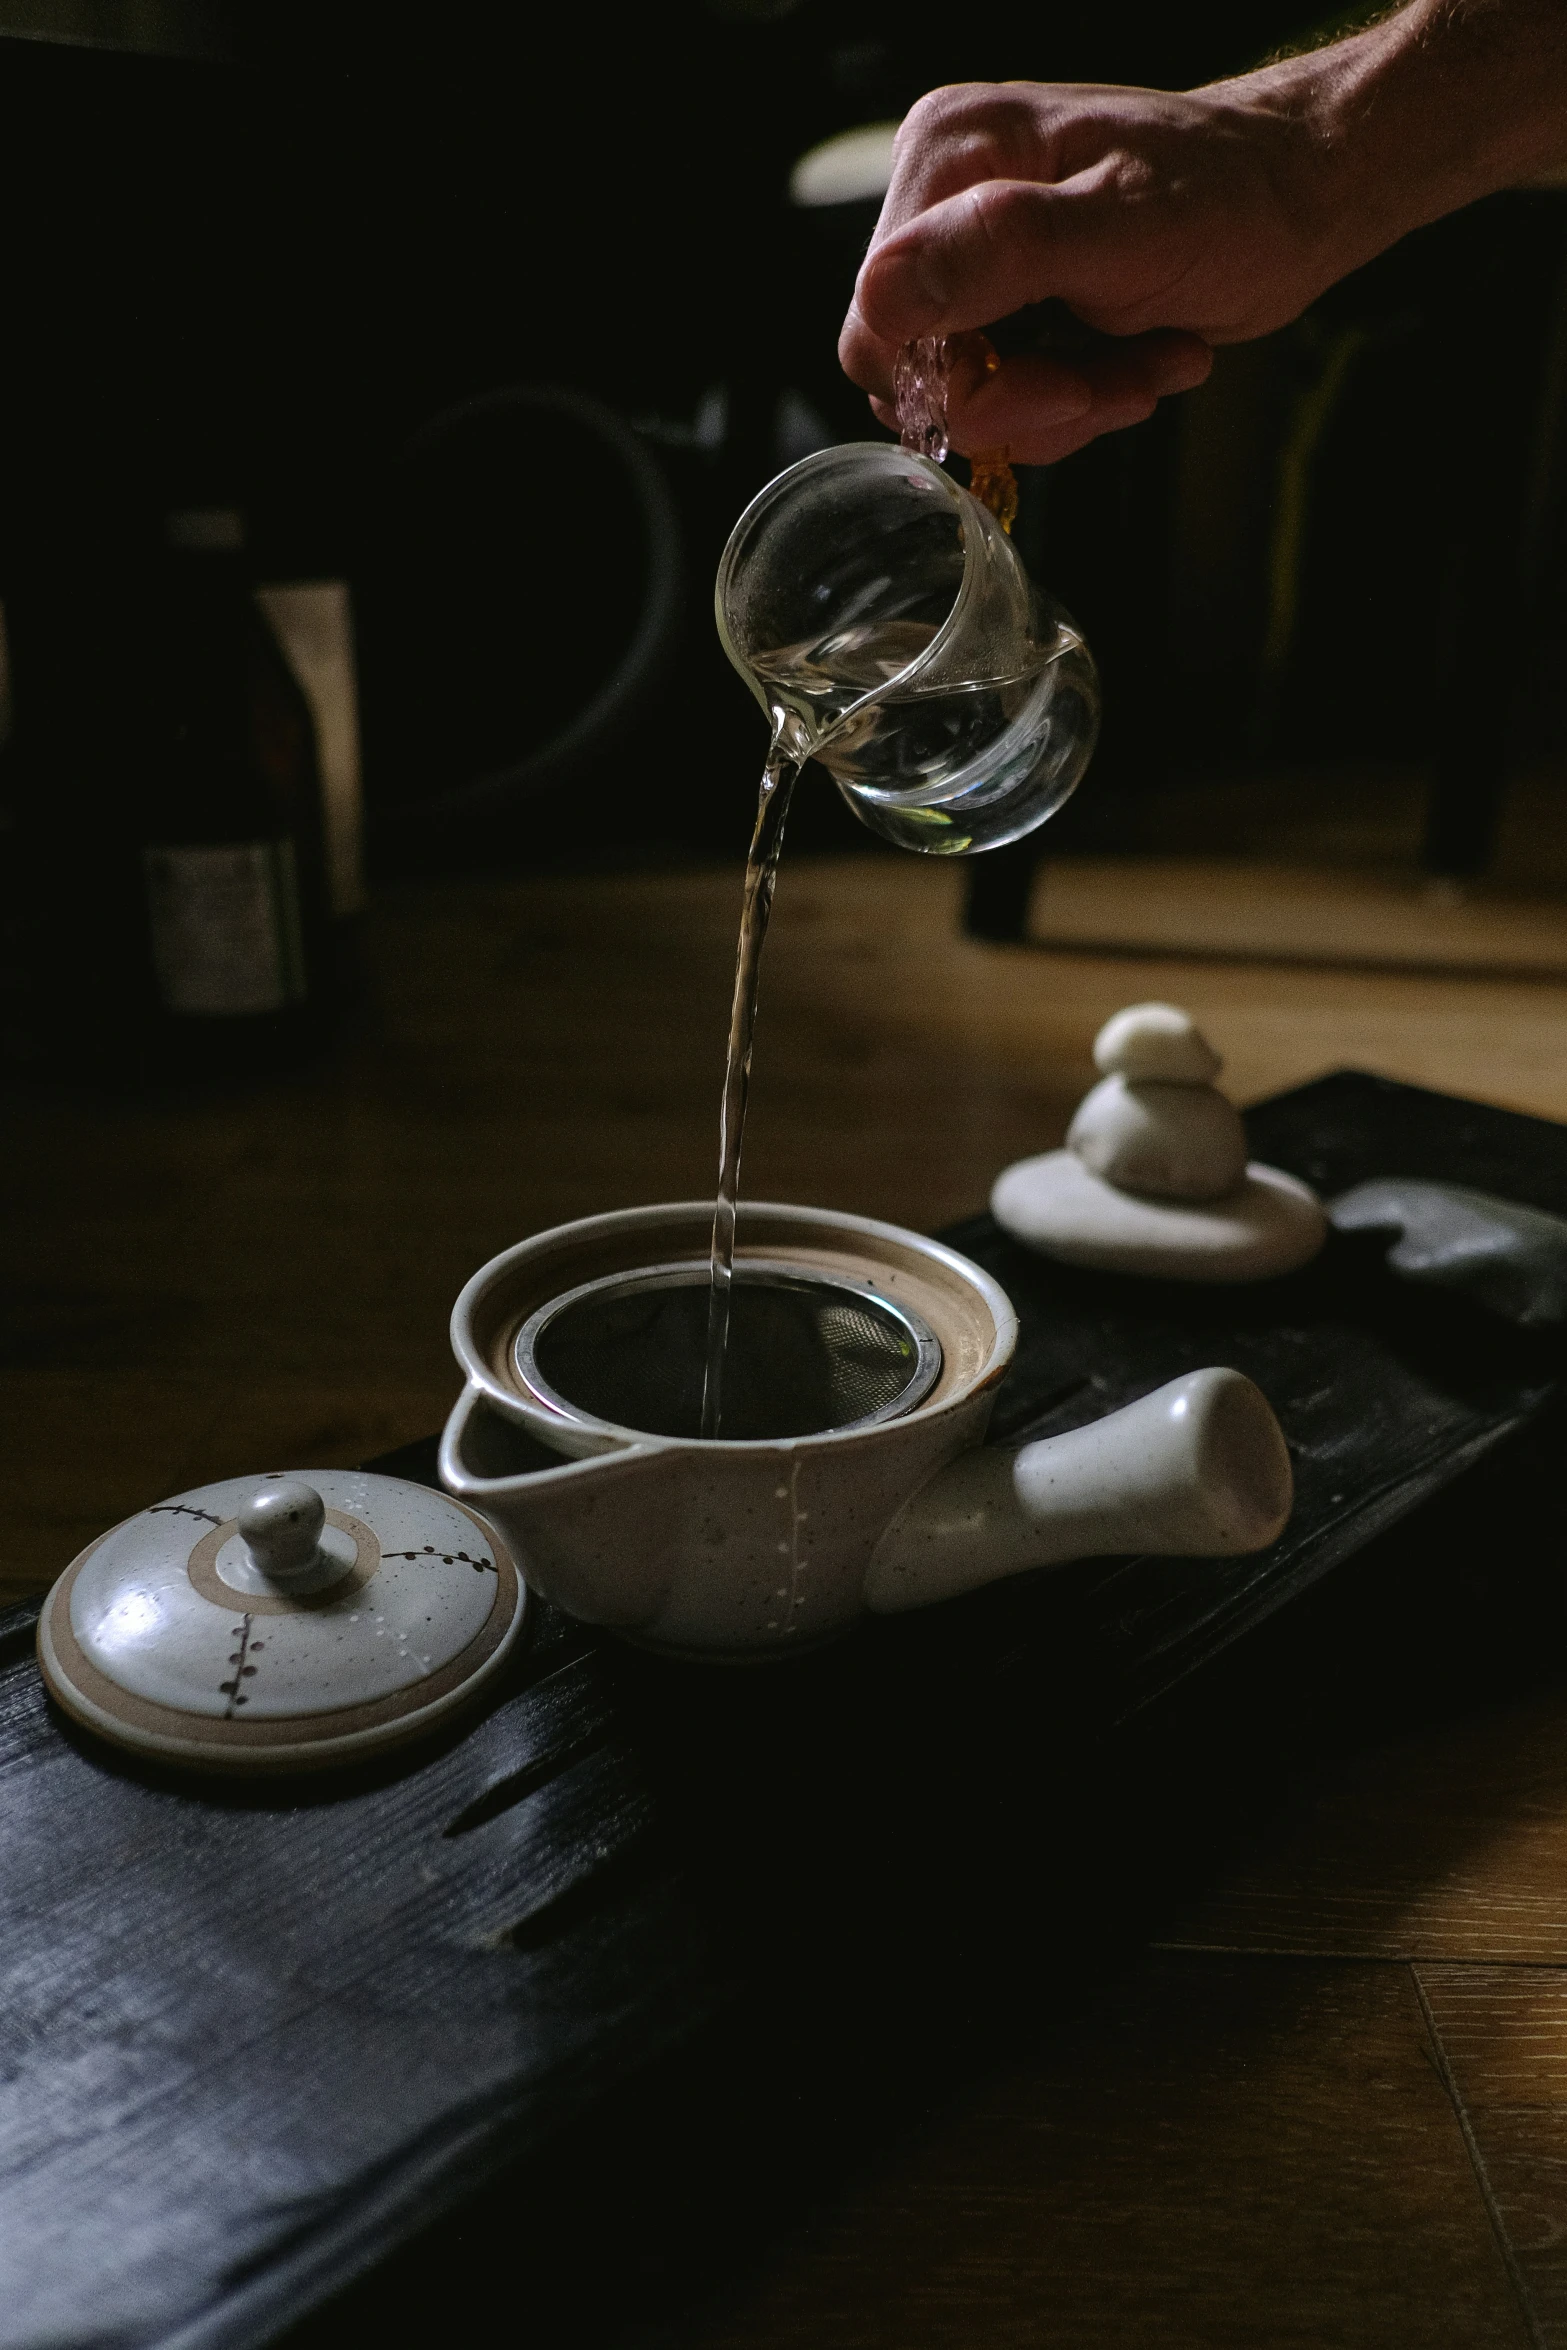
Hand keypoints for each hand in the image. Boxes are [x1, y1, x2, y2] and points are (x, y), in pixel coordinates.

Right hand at [839, 71, 1365, 463]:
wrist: (1299, 200)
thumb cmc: (1231, 198)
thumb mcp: (1122, 226)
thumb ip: (999, 252)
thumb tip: (886, 295)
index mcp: (946, 158)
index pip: (879, 326)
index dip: (959, 387)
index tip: (1058, 385)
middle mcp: (942, 205)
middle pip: (924, 375)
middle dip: (1028, 400)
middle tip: (1113, 379)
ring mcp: (974, 259)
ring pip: (971, 400)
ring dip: (1068, 407)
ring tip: (1145, 359)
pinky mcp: (1009, 305)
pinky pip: (1009, 399)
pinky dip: (1080, 402)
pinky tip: (1140, 358)